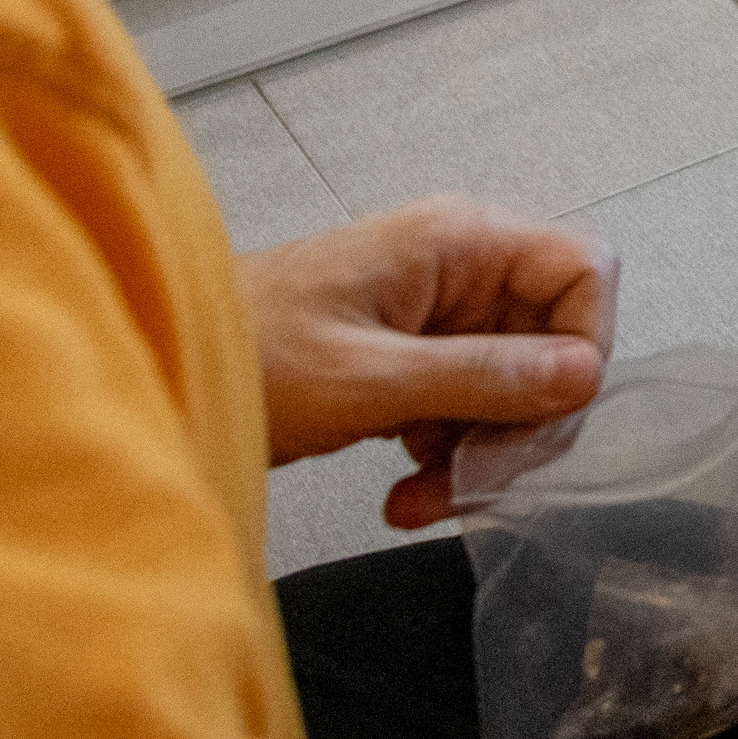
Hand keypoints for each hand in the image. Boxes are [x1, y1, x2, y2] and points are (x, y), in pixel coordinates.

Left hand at [243, 196, 617, 526]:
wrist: (154, 372)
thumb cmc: (241, 355)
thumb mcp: (368, 378)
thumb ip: (482, 376)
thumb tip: (584, 376)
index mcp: (458, 241)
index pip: (583, 269)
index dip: (584, 344)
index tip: (543, 414)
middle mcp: (458, 266)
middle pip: (554, 336)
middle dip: (523, 420)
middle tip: (476, 477)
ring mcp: (435, 311)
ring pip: (515, 382)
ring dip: (483, 451)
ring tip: (424, 498)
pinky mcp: (409, 356)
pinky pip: (469, 404)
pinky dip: (450, 455)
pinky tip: (406, 492)